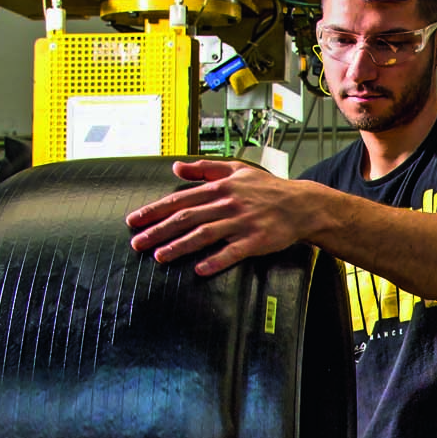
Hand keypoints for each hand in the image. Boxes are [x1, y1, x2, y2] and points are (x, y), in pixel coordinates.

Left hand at [126, 158, 319, 274]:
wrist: (302, 204)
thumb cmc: (268, 189)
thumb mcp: (237, 170)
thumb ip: (205, 169)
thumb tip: (176, 168)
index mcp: (220, 187)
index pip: (180, 199)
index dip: (155, 210)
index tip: (134, 220)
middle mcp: (228, 203)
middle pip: (187, 217)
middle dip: (159, 230)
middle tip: (137, 243)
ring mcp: (242, 222)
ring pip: (205, 234)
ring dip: (180, 246)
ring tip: (159, 256)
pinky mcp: (256, 240)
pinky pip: (233, 252)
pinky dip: (216, 261)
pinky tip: (200, 270)